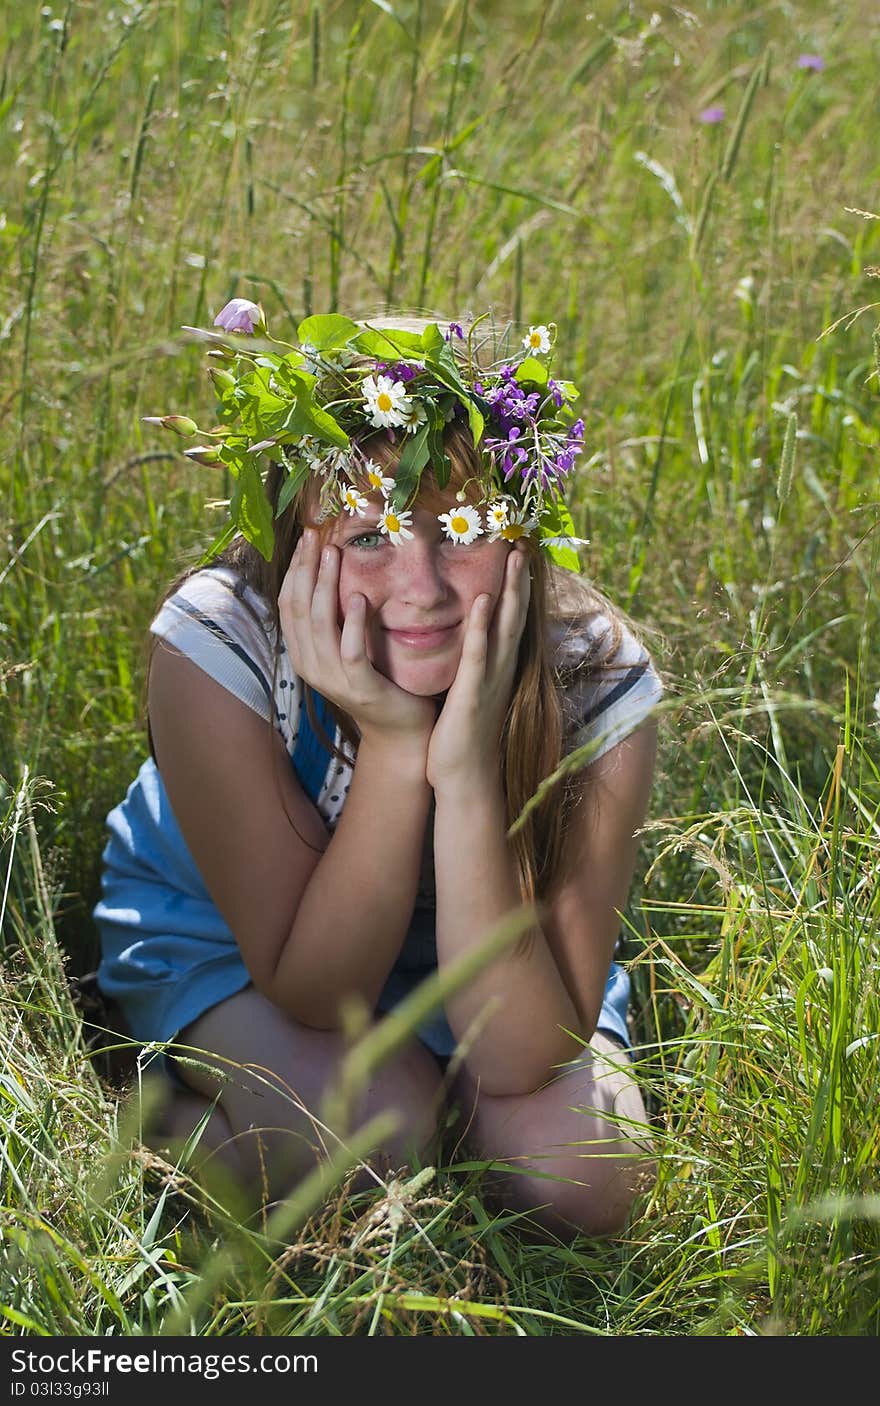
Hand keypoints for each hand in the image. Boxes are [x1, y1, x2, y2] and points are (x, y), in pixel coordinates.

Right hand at [279, 529, 435, 745]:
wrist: (399, 727)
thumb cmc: (377, 680)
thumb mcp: (347, 647)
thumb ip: (335, 620)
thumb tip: (330, 573)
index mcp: (303, 654)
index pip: (288, 604)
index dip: (295, 569)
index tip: (307, 537)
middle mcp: (310, 666)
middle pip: (299, 609)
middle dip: (306, 568)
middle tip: (316, 536)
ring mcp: (333, 679)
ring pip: (319, 625)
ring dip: (325, 586)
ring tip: (334, 555)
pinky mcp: (360, 687)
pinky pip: (350, 651)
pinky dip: (352, 622)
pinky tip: (358, 596)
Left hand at [426, 544, 530, 789]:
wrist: (464, 777)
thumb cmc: (463, 735)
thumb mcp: (471, 692)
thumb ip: (474, 664)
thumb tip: (471, 640)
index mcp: (498, 666)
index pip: (510, 619)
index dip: (516, 587)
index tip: (518, 554)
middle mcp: (501, 668)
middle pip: (515, 615)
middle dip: (520, 579)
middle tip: (524, 542)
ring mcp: (490, 680)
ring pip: (504, 627)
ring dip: (510, 592)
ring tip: (514, 558)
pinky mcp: (472, 693)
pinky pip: (478, 654)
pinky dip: (482, 626)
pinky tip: (484, 601)